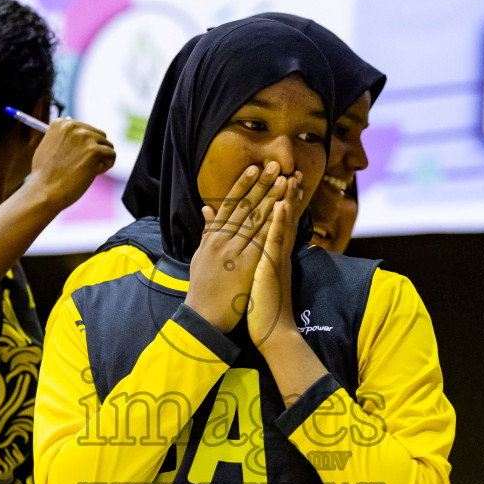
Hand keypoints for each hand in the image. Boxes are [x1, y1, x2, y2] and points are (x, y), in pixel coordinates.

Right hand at [25, 119, 115, 212]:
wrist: (44, 191)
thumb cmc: (44, 174)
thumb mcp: (47, 145)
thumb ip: (60, 134)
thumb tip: (69, 119)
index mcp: (62, 123)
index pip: (86, 130)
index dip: (82, 147)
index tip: (71, 158)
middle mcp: (74, 126)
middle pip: (99, 136)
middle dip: (94, 152)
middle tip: (79, 166)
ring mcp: (85, 138)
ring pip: (107, 146)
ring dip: (100, 160)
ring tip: (84, 171)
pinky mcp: (95, 151)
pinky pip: (112, 155)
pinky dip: (105, 166)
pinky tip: (91, 173)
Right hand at [185, 161, 284, 332]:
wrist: (203, 317)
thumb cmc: (202, 289)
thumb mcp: (200, 256)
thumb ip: (206, 232)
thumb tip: (206, 209)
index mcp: (211, 238)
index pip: (229, 205)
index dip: (242, 185)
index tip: (254, 169)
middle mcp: (221, 240)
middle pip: (244, 207)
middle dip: (261, 185)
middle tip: (275, 165)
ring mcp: (233, 251)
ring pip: (255, 219)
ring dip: (271, 198)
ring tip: (283, 180)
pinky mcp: (245, 265)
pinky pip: (262, 239)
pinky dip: (273, 222)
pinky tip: (282, 209)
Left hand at [246, 171, 303, 347]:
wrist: (273, 333)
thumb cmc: (262, 309)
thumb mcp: (255, 280)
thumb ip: (255, 262)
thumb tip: (251, 252)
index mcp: (272, 257)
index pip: (277, 225)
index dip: (281, 203)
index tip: (283, 184)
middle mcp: (278, 255)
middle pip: (284, 219)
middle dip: (288, 195)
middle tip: (292, 172)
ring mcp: (277, 259)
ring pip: (283, 225)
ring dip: (287, 200)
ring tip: (290, 178)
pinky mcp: (273, 267)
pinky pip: (277, 240)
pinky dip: (280, 222)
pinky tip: (281, 205)